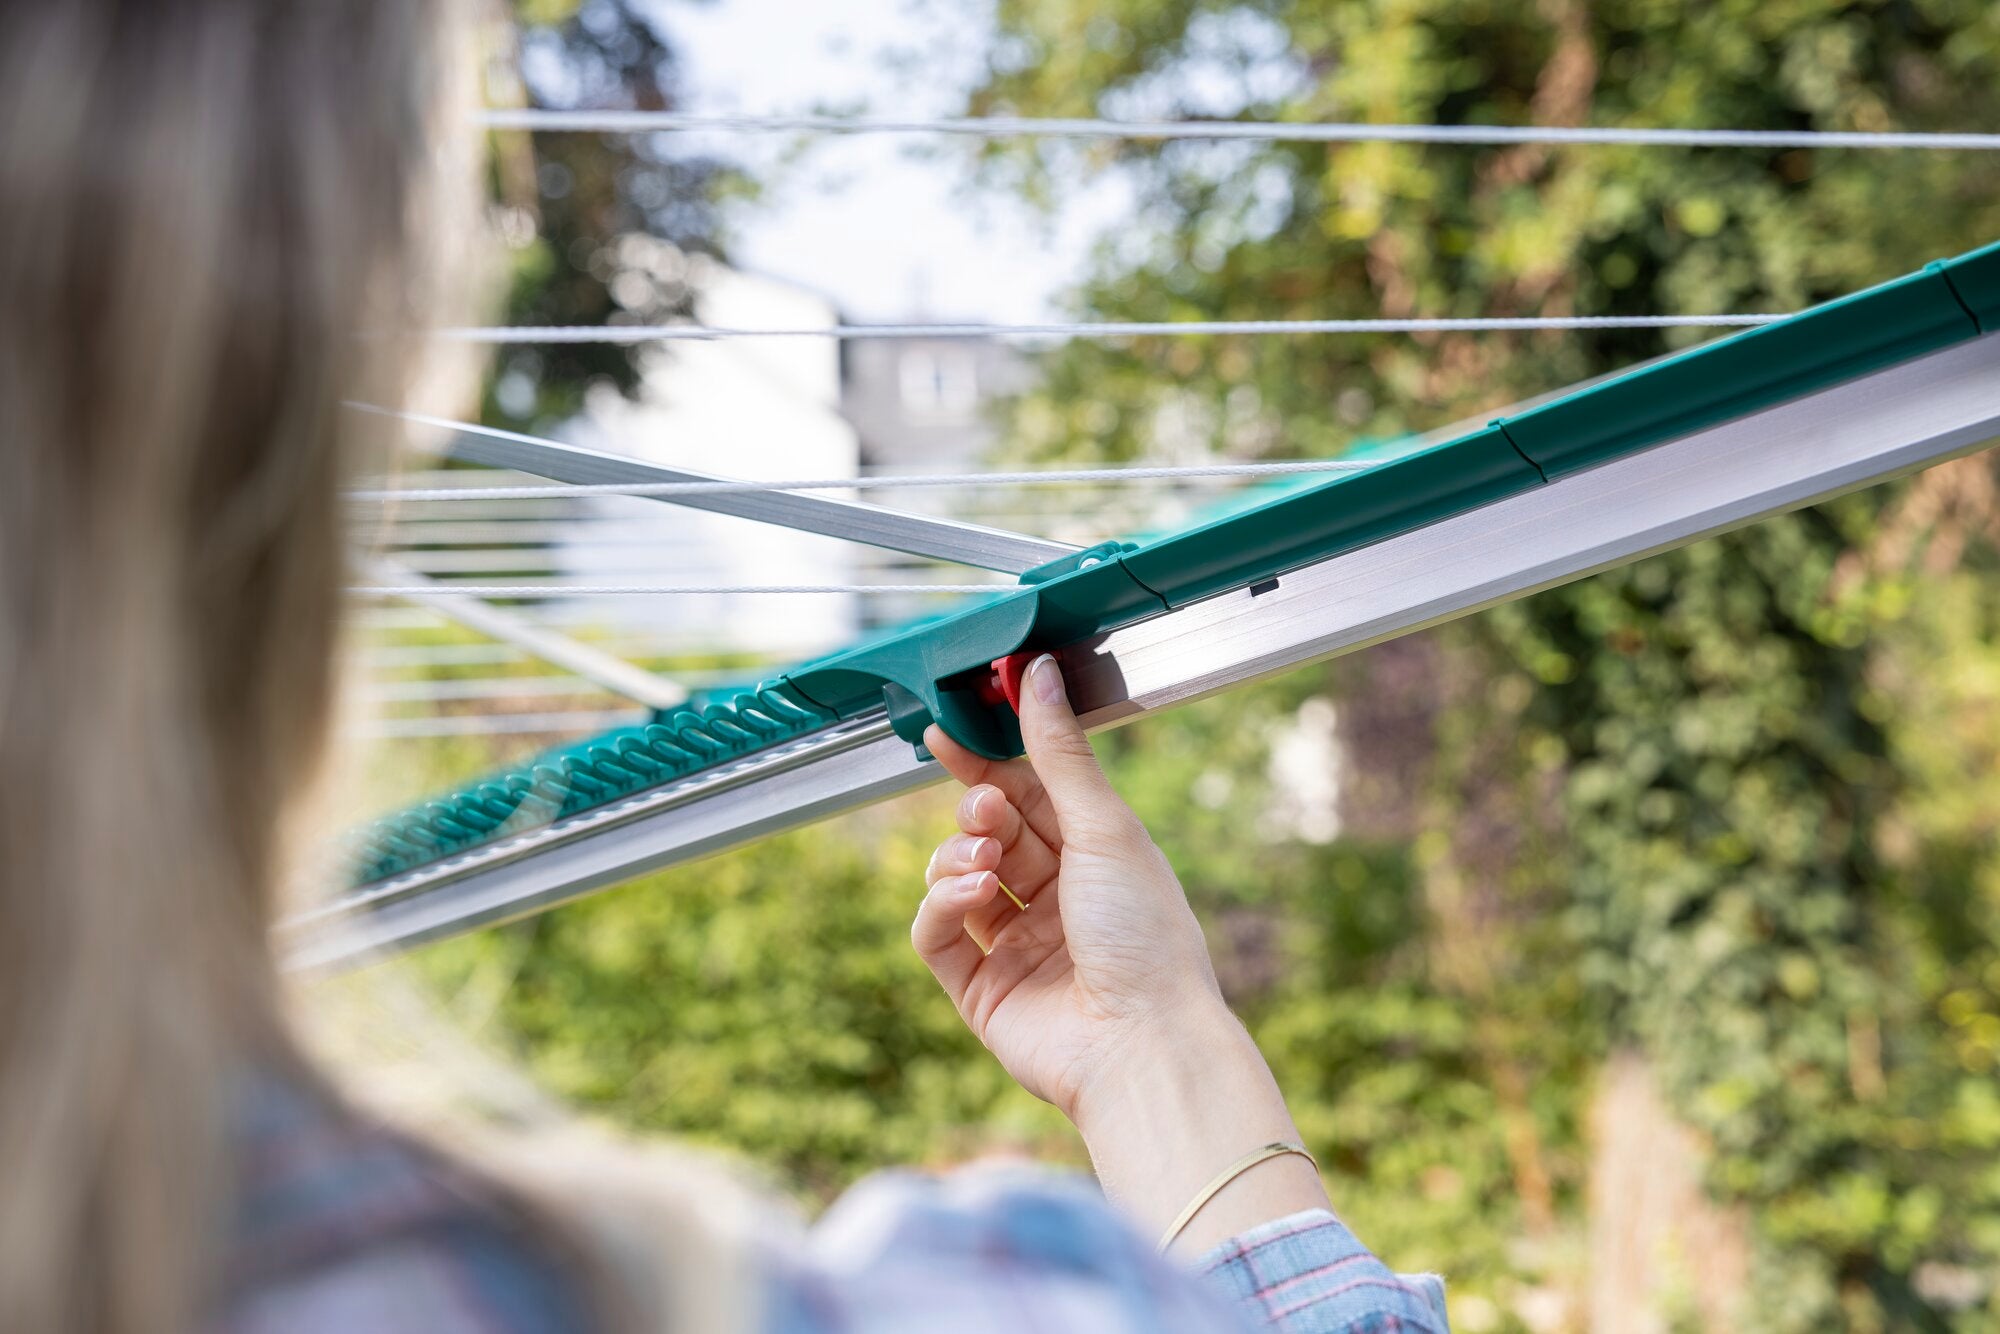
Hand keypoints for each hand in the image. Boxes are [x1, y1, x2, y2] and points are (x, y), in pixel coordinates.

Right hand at [913, 653, 1222, 1120]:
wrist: (1142, 1044)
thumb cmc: (1145, 936)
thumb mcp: (1104, 826)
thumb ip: (1059, 752)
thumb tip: (1037, 673)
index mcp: (1094, 858)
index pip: (1025, 795)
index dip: (984, 764)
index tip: (946, 733)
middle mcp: (1054, 900)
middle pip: (986, 833)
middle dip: (975, 813)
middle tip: (983, 811)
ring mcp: (1015, 946)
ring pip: (953, 879)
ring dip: (956, 859)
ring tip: (985, 867)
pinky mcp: (981, 990)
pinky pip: (936, 934)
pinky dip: (940, 906)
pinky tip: (969, 899)